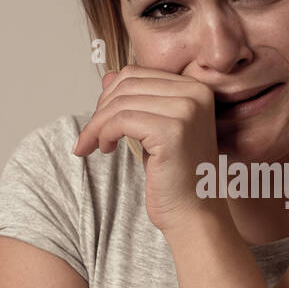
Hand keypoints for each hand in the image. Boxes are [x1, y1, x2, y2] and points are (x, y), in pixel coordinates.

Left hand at [71, 66, 222, 234]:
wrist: (195, 215)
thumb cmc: (177, 177)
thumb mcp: (155, 130)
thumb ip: (137, 101)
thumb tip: (108, 76)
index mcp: (196, 89)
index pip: (138, 72)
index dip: (110, 94)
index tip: (99, 120)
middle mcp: (196, 94)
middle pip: (128, 83)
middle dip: (101, 108)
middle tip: (92, 134)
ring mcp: (186, 110)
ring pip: (121, 102)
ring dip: (97, 124)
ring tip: (95, 145)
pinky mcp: (173, 131)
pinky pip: (121, 120)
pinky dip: (103, 133)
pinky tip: (104, 149)